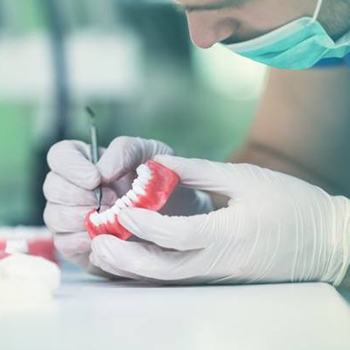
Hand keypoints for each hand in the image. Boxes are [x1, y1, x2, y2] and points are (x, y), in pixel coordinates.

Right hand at [43, 137, 211, 273]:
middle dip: (80, 196)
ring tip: (113, 219)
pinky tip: (106, 236)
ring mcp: (72, 217)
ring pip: (54, 216)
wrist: (176, 216)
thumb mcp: (150, 154)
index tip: (95, 178)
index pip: (60, 155)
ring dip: (83, 218)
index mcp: (87, 162)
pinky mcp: (78, 245)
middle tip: (112, 201)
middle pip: (52, 187)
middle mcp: (73, 188)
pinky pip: (65, 243)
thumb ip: (125, 151)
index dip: (71, 166)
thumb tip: (101, 171)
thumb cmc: (161, 181)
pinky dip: (84, 240)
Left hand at [90, 155, 349, 284]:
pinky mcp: (218, 274)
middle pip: (164, 268)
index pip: (180, 234)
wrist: (322, 240)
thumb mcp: (245, 178)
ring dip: (133, 266)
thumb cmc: (289, 204)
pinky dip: (150, 267)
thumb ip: (199, 171)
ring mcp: (218, 273)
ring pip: (167, 277)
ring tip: (104, 250)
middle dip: (126, 258)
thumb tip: (160, 165)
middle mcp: (219, 261)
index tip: (122, 211)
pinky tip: (133, 255)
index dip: (147, 224)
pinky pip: (177, 275)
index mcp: (230, 234)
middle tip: (97, 242)